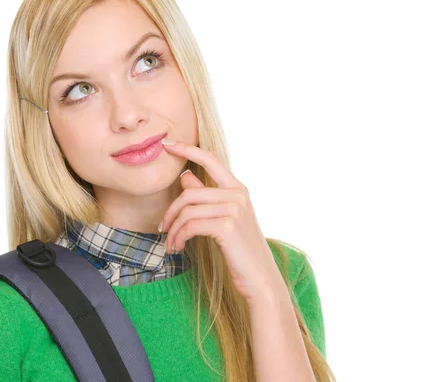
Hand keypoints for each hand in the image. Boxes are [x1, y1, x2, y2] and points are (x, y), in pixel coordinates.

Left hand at [160, 138, 285, 301]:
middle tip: (162, 228)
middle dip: (170, 211)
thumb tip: (186, 176)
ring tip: (171, 244)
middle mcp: (237, 194)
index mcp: (238, 189)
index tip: (167, 144)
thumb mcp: (223, 219)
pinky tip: (178, 247)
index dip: (188, 149)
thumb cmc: (241, 250)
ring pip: (187, 210)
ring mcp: (234, 209)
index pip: (210, 159)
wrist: (260, 278)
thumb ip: (205, 196)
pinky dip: (179, 237)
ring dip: (173, 229)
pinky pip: (190, 225)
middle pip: (190, 191)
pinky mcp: (226, 226)